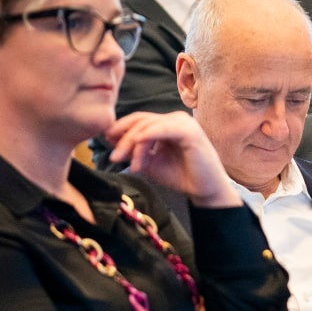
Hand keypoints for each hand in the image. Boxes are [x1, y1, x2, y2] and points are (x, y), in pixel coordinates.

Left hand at [104, 111, 238, 207]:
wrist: (205, 191)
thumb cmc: (182, 176)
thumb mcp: (151, 162)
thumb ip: (134, 152)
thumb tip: (113, 143)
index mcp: (167, 124)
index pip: (138, 120)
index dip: (120, 129)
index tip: (106, 143)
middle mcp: (175, 120)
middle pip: (140, 121)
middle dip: (122, 137)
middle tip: (113, 156)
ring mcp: (183, 123)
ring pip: (148, 125)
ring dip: (131, 142)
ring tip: (123, 159)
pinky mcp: (189, 132)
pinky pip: (162, 129)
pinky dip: (147, 135)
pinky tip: (136, 144)